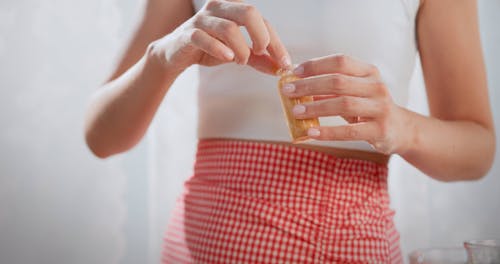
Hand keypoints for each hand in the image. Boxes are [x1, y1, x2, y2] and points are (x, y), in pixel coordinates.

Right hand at [150, 0, 290, 73]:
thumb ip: (258, 59)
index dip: (276, 43)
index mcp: (233, 9)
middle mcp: (219, 8)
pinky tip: (228, 58)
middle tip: (260, 54)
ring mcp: (202, 19)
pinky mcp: (188, 34)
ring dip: (241, 49)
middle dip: (261, 37)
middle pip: (249, 13)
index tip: (284, 64)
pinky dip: (218, 49)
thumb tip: (280, 69)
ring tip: (240, 61)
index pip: (262, 21)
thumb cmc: (209, 48)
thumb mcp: (237, 52)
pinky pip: (203, 37)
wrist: (175, 55)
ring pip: (228, 28)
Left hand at [281, 54, 412, 153]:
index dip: (316, 65)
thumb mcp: (354, 93)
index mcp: (369, 72)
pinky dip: (328, 132)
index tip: (295, 72)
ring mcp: (380, 108)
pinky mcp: (380, 130)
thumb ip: (330, 88)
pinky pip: (349, 131)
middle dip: (309, 85)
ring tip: (295, 112)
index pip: (340, 61)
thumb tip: (297, 86)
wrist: (400, 130)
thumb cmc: (368, 108)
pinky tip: (311, 132)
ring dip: (316, 107)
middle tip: (288, 91)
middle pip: (338, 81)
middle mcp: (376, 87)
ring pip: (343, 104)